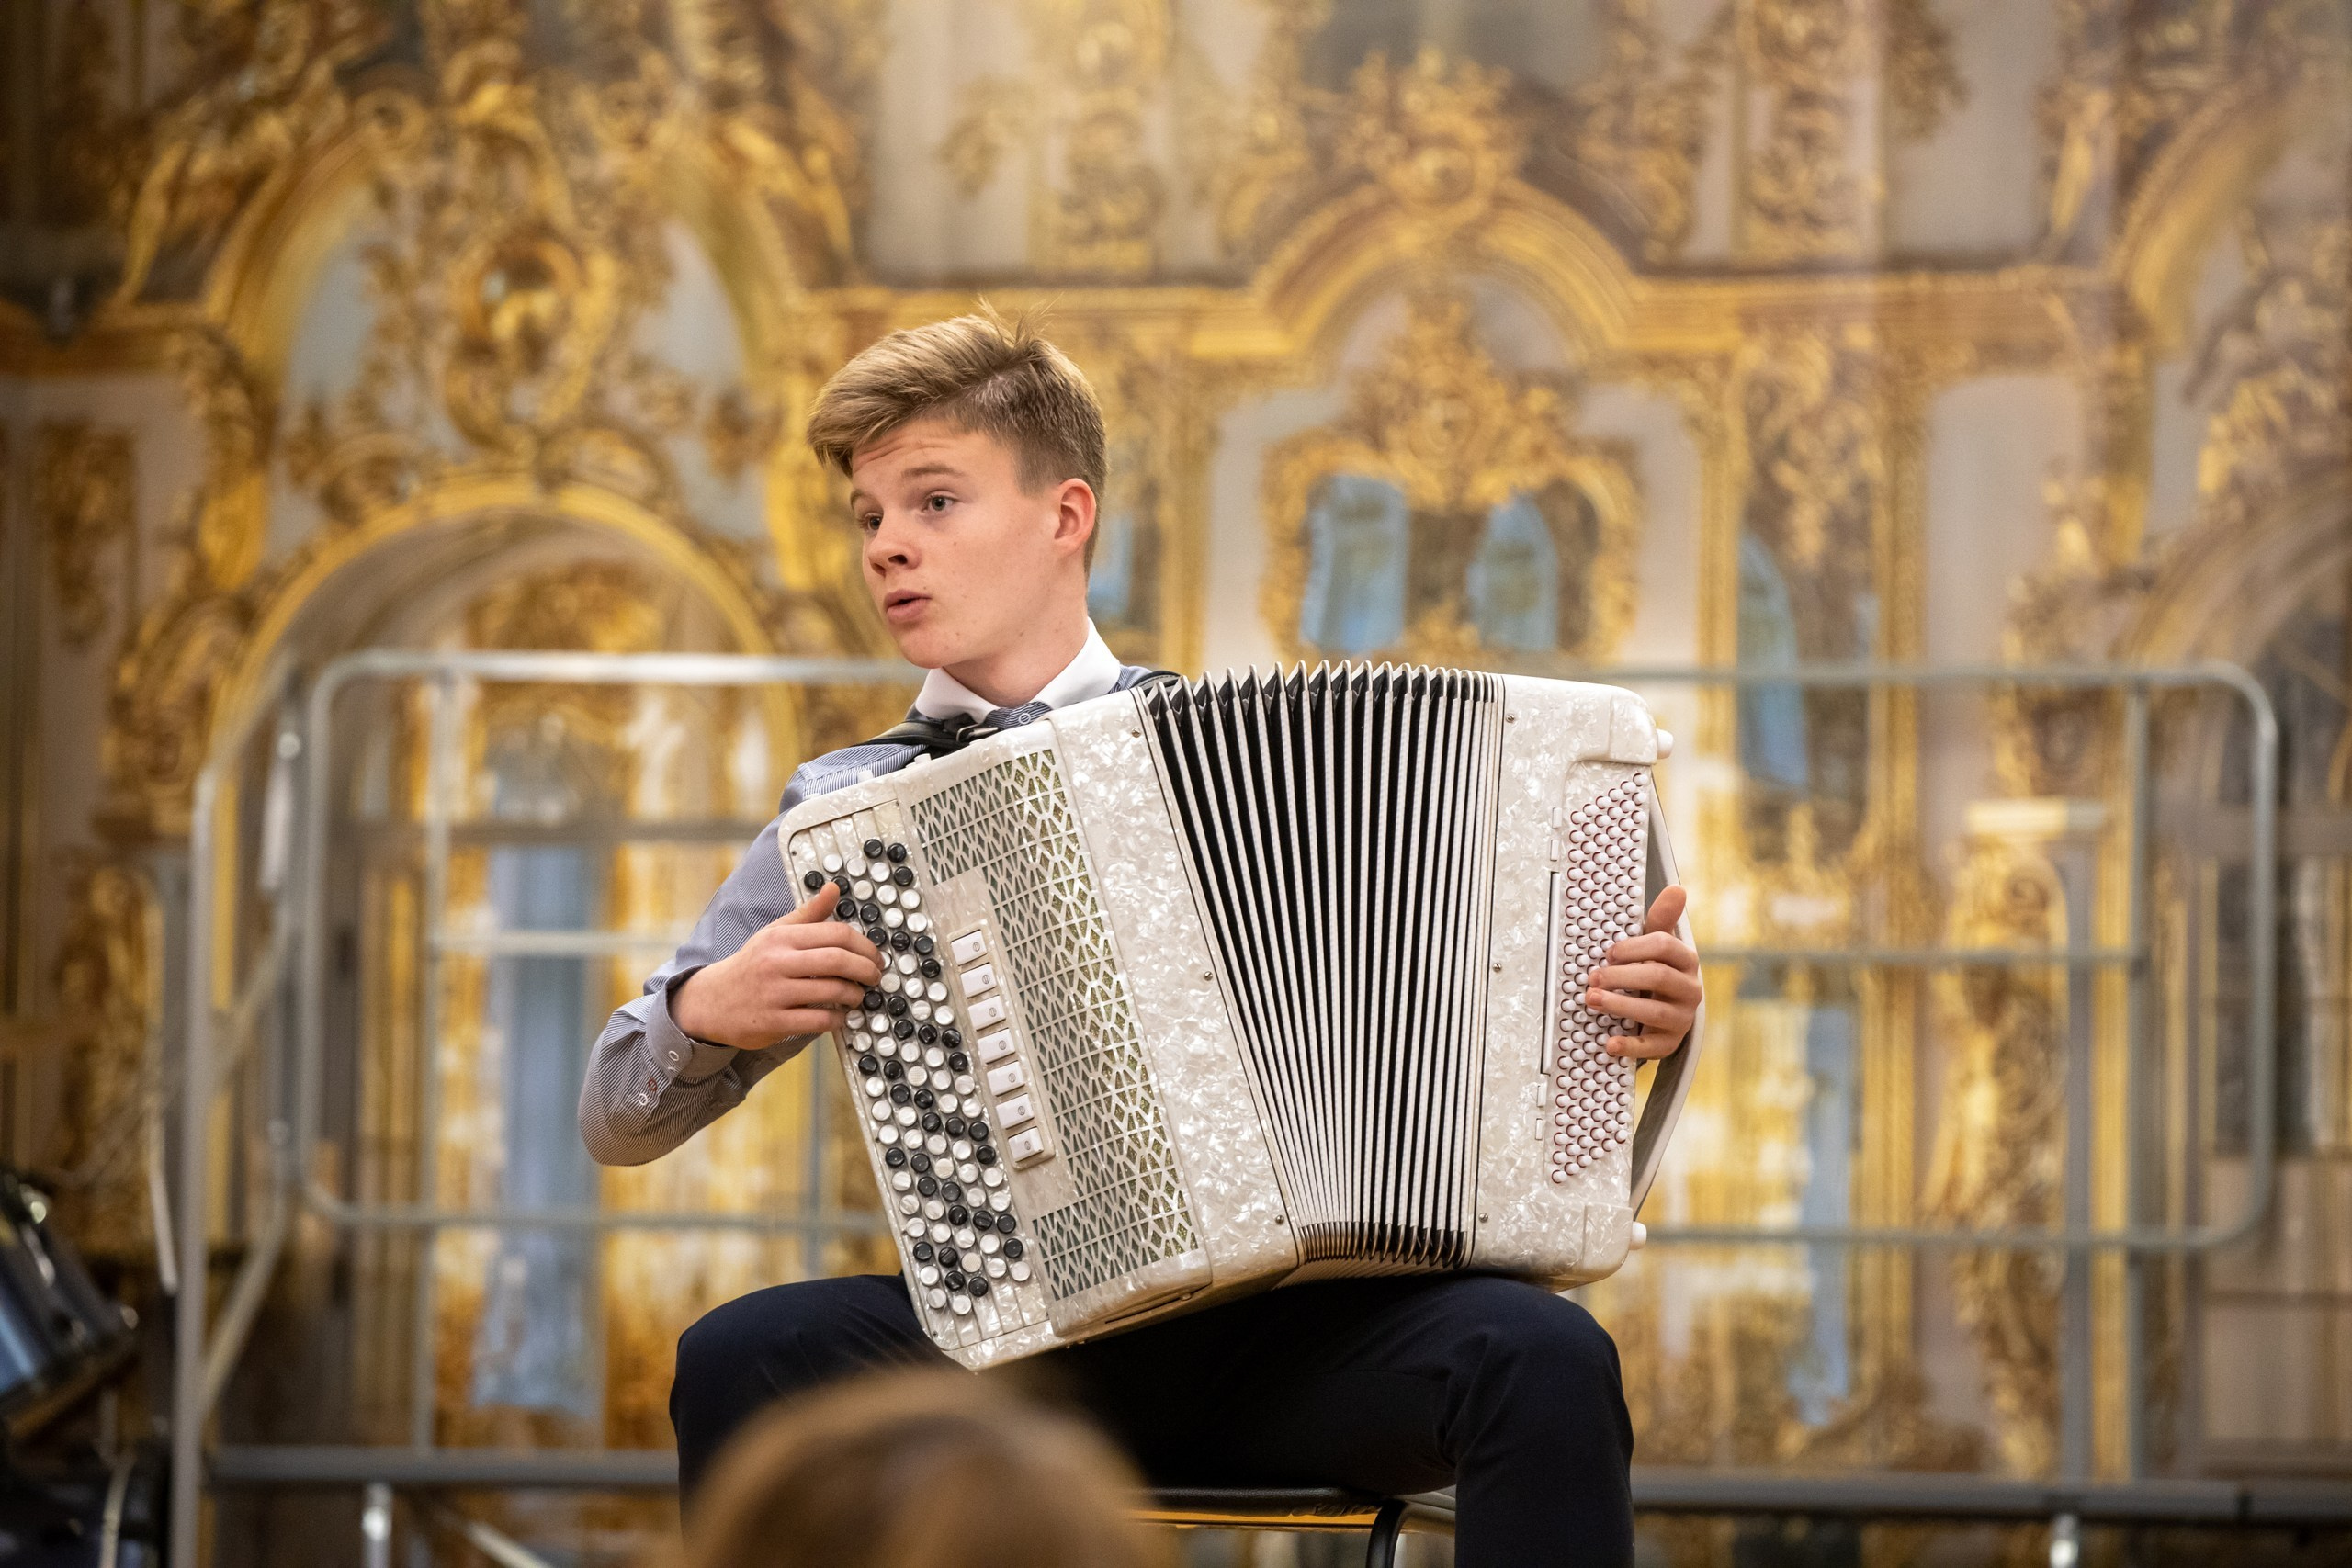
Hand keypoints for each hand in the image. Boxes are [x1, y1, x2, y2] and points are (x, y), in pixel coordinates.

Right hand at [671, 883, 883, 1051]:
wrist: (711, 1001)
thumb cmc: (752, 965)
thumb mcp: (775, 933)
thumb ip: (808, 914)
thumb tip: (834, 888)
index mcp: (782, 938)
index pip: (836, 934)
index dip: (864, 946)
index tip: (874, 956)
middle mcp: (777, 963)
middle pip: (837, 961)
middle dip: (866, 970)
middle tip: (875, 976)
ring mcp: (775, 993)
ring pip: (832, 991)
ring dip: (855, 995)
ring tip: (858, 996)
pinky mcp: (773, 1022)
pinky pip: (818, 1020)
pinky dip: (837, 1018)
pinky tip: (840, 1015)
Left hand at [1585, 885, 1702, 1060]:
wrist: (1667, 1013)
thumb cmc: (1656, 972)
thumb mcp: (1657, 946)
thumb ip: (1662, 919)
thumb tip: (1677, 889)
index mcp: (1686, 960)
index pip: (1665, 946)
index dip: (1634, 947)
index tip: (1609, 952)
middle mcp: (1689, 989)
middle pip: (1658, 977)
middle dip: (1621, 976)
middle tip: (1593, 977)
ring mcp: (1682, 1018)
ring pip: (1655, 1011)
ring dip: (1620, 1005)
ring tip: (1592, 999)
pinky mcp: (1671, 1043)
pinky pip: (1652, 1047)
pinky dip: (1630, 1046)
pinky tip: (1609, 1043)